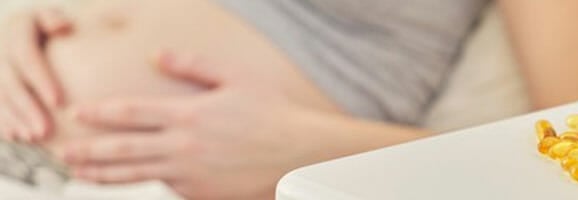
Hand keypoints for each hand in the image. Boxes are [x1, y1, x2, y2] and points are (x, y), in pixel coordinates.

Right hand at [0, 8, 71, 141]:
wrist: (29, 31)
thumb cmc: (52, 27)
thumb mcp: (52, 17)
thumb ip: (55, 20)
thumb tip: (62, 26)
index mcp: (16, 30)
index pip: (27, 58)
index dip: (41, 81)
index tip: (59, 103)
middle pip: (9, 82)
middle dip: (27, 108)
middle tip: (45, 131)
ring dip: (13, 119)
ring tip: (33, 137)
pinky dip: (1, 121)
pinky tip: (16, 136)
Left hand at [60, 52, 327, 199]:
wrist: (299, 154)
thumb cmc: (273, 113)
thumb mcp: (236, 78)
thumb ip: (194, 65)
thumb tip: (158, 55)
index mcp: (189, 115)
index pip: (131, 113)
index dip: (100, 113)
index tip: (77, 113)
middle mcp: (183, 147)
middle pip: (123, 149)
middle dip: (88, 150)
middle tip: (62, 151)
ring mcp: (190, 174)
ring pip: (136, 176)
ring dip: (103, 175)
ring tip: (79, 174)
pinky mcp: (201, 193)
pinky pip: (167, 189)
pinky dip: (148, 184)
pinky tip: (132, 181)